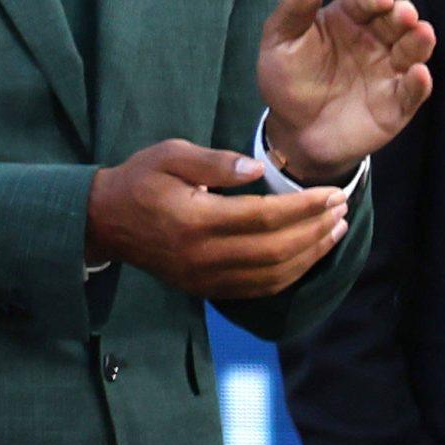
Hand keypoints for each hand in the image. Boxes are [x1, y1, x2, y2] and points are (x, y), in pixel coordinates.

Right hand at [84, 140, 350, 299]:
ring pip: (273, 274)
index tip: (331, 193)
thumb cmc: (139, 180)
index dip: (303, 207)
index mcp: (194, 219)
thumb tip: (257, 170)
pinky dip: (290, 275)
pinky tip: (307, 257)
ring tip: (335, 232)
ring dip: (310, 255)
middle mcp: (203, 255)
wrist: (104, 221)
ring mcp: (205, 278)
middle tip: (341, 209)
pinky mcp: (206, 289)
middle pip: (276, 249)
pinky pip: (258, 289)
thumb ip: (213, 162)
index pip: (263, 217)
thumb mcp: (168, 155)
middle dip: (315, 229)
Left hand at [258, 0, 435, 180]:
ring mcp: (388, 71)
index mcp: (346, 21)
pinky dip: (419, 83)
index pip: (366, 2)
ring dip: (419, 41)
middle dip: (403, 15)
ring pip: (412, 51)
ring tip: (422, 33)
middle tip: (405, 14)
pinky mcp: (396, 104)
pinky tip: (418, 73)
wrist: (292, 130)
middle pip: (395, 22)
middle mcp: (374, 41)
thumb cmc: (286, 79)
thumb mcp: (279, 42)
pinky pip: (413, 92)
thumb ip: (294, 11)